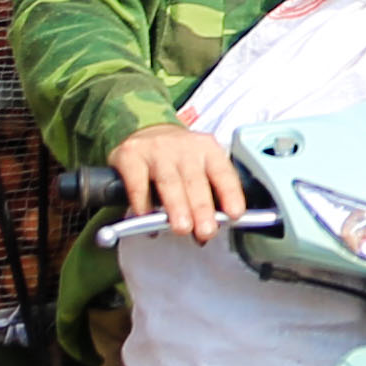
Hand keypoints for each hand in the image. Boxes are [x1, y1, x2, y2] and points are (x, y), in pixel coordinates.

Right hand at [112, 122, 245, 244]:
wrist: (145, 131)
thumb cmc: (177, 158)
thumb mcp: (199, 167)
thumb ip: (206, 195)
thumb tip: (205, 234)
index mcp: (207, 149)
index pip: (222, 173)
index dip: (230, 194)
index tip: (235, 214)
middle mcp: (184, 147)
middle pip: (195, 180)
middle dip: (202, 208)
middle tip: (206, 230)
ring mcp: (157, 150)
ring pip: (169, 182)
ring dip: (177, 207)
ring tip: (181, 227)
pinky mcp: (130, 156)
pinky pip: (138, 184)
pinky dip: (143, 204)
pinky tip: (146, 219)